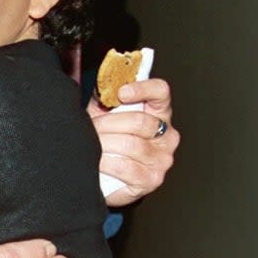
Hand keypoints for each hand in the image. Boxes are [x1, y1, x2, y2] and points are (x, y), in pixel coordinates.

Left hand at [88, 76, 179, 206]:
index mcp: (159, 112)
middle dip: (108, 124)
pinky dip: (106, 163)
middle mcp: (167, 135)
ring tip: (90, 145)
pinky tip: (97, 162)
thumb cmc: (107, 139)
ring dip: (103, 144)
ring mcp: (162, 159)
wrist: (105, 175)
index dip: (142, 89)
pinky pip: (125, 167)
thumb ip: (106, 94)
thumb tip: (102, 78)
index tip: (122, 92)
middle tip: (90, 127)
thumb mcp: (105, 112)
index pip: (161, 92)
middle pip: (139, 122)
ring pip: (130, 144)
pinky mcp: (152, 179)